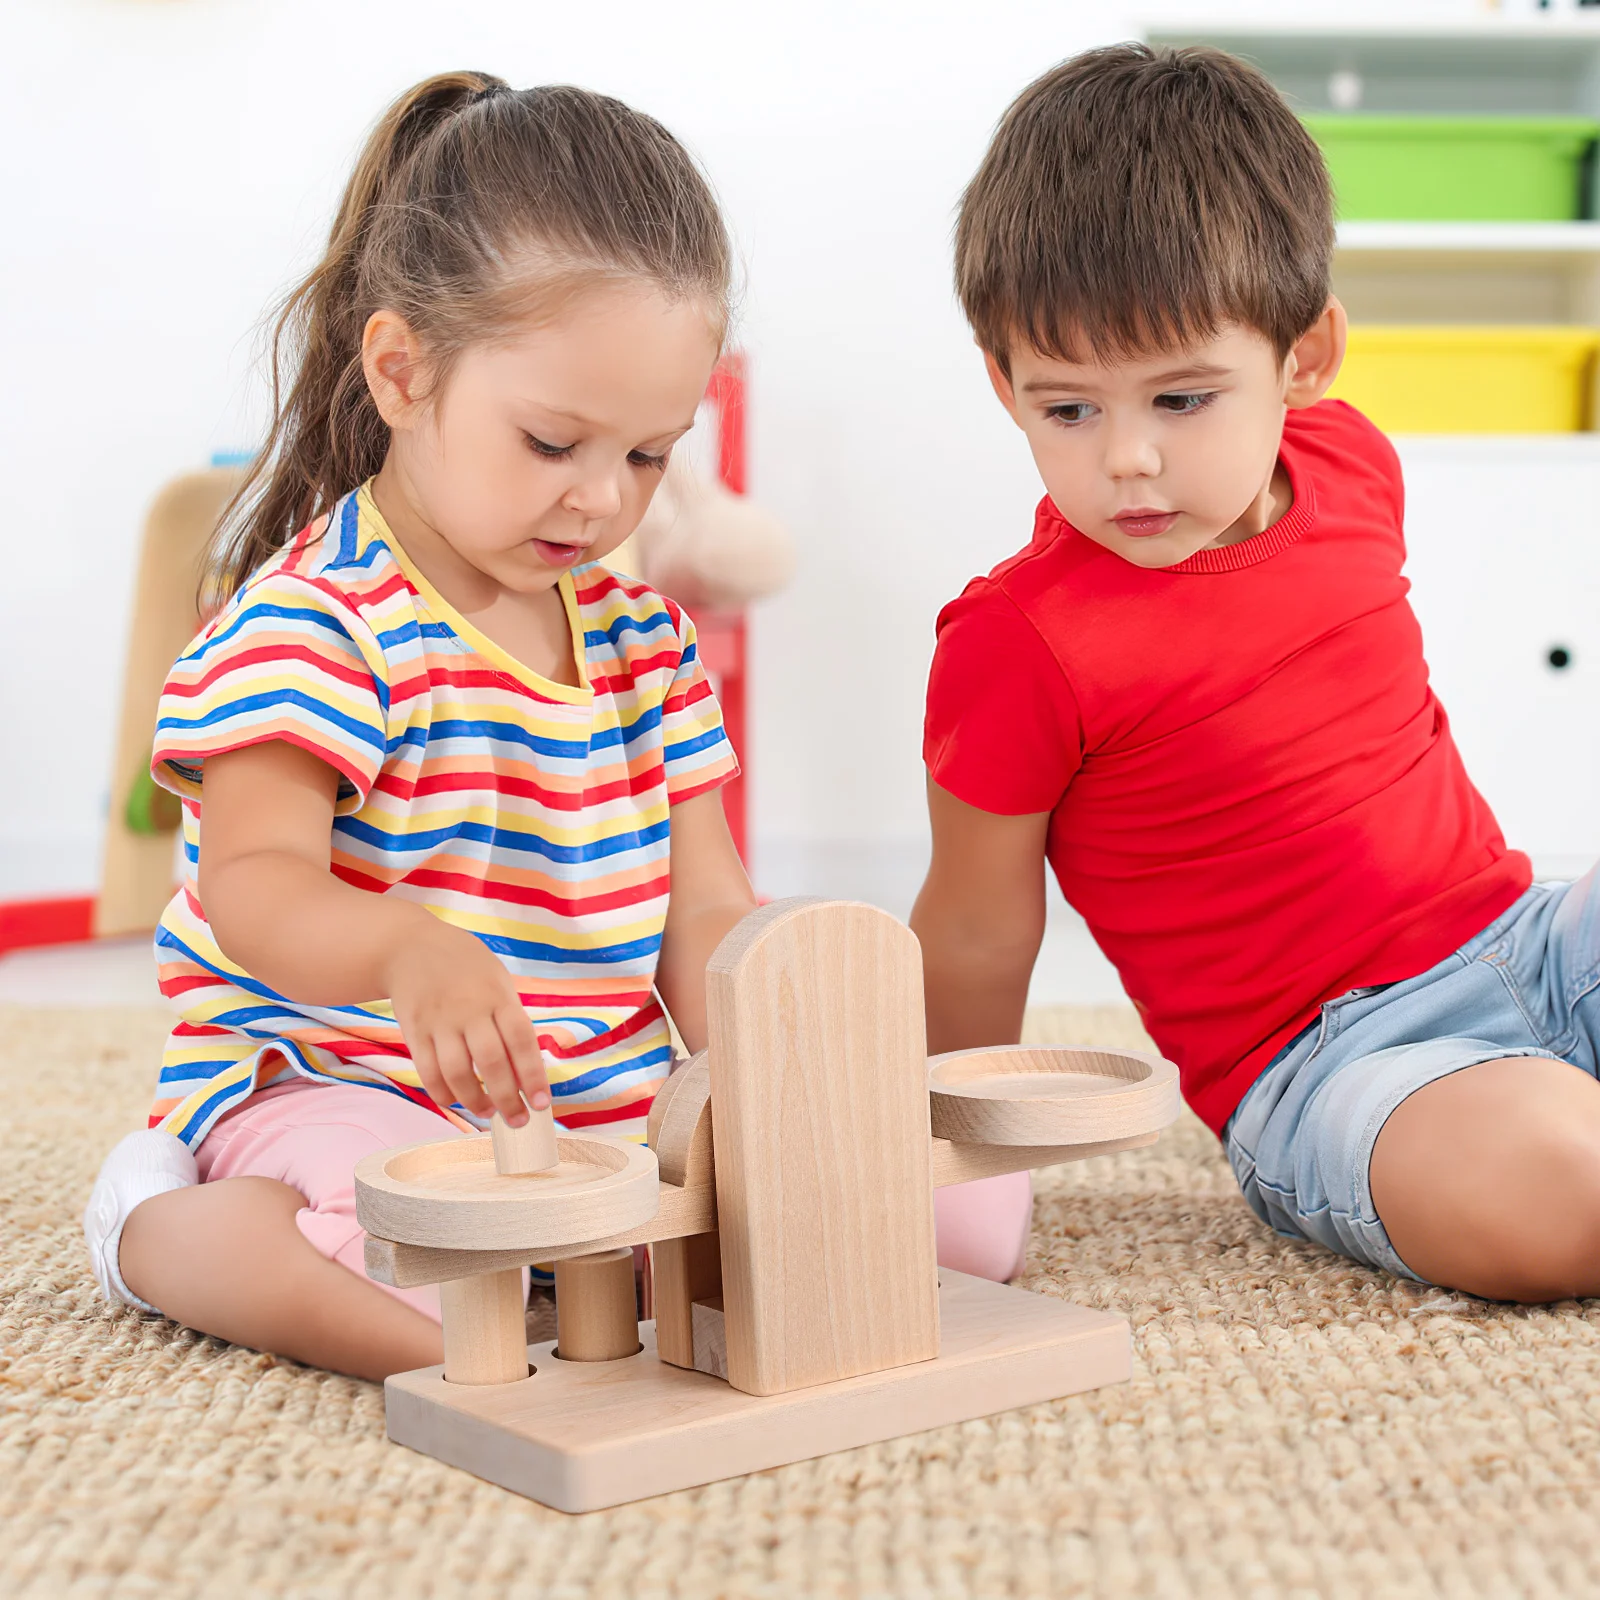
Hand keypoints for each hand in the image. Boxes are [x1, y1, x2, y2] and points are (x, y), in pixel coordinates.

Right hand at [383, 919, 549, 1124]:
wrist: (409, 946)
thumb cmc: (466, 968)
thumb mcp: (497, 981)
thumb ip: (511, 1021)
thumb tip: (528, 1071)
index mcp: (497, 996)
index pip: (521, 1041)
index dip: (534, 1076)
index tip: (542, 1104)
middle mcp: (469, 1010)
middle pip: (490, 1062)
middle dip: (508, 1098)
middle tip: (519, 1121)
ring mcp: (439, 1022)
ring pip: (456, 1073)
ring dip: (475, 1101)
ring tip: (489, 1113)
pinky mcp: (414, 1032)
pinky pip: (428, 1071)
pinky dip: (444, 1094)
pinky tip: (458, 1101)